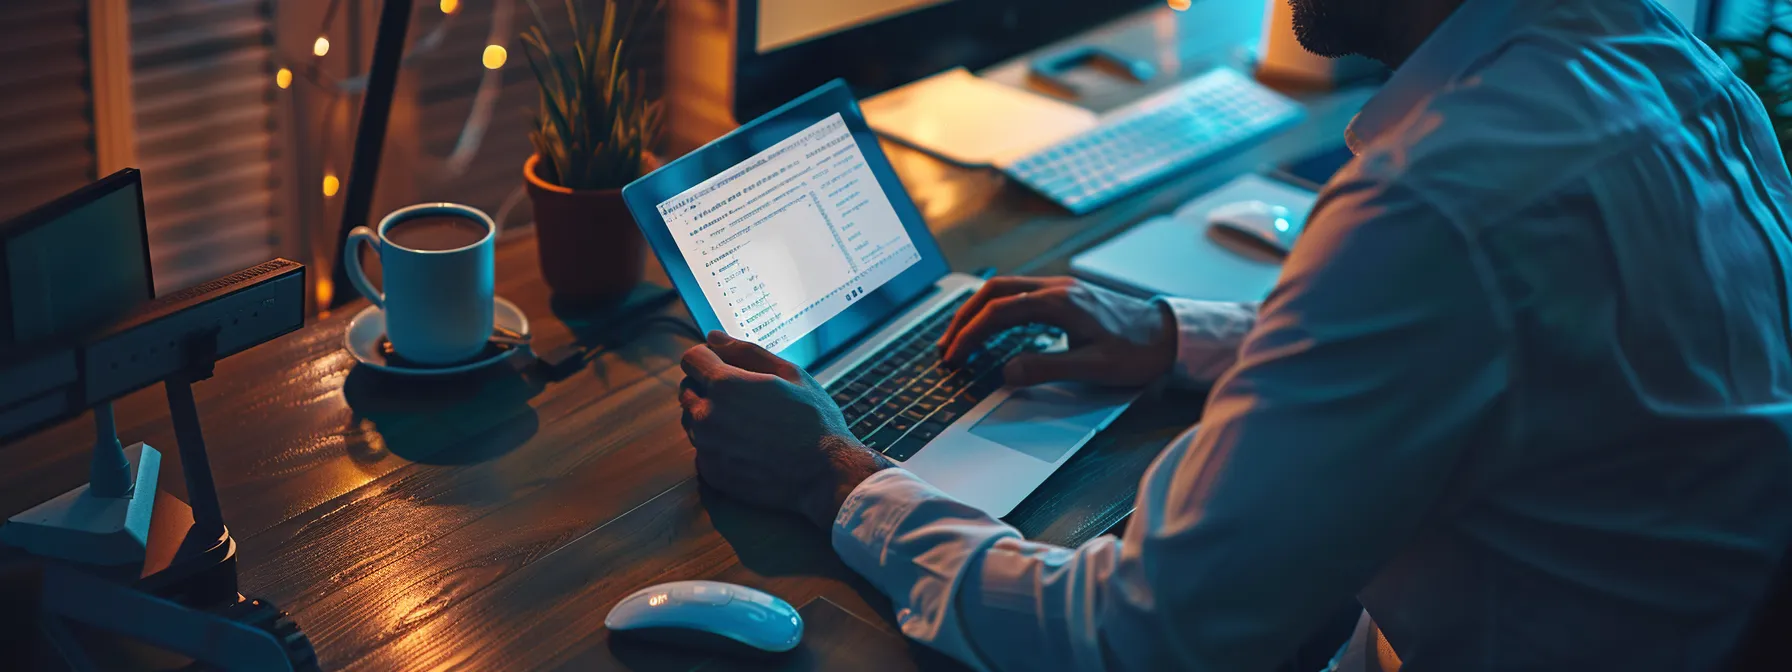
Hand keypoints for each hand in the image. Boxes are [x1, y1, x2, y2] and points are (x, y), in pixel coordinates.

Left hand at [680, 331, 893, 527]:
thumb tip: (713, 337)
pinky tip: (745, 444)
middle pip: (687, 389)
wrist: (824, 473)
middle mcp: (707, 415)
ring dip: (709, 414)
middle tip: (740, 393)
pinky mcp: (711, 471)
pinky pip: (702, 448)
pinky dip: (716, 443)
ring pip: (692, 420)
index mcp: (724, 384)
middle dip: (706, 385)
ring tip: (745, 420)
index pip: (691, 359)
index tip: (724, 364)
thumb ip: (746, 351)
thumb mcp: (789, 373)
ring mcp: (706, 446)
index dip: (708, 357)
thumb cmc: (813, 420)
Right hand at [939, 276, 1177, 386]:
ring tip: (961, 337)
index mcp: (1058, 303)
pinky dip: (996, 308)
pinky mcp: (1066, 294)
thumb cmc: (1137, 352)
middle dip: (964, 318)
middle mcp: (1055, 288)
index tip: (953, 357)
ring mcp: (1061, 287)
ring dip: (978, 310)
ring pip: (1005, 289)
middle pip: (993, 292)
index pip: (997, 313)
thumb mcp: (1093, 367)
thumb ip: (1046, 368)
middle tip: (947, 347)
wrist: (1171, 335)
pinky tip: (993, 327)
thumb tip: (1006, 371)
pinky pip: (1020, 293)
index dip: (969, 335)